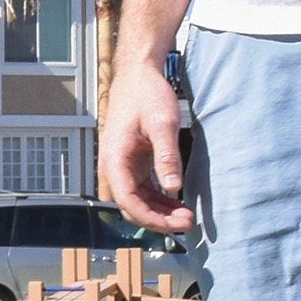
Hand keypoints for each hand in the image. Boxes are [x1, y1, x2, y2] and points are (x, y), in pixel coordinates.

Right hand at [101, 62, 194, 233]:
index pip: (129, 202)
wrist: (137, 77)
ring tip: (186, 215)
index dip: (152, 218)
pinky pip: (143, 191)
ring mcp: (122, 169)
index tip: (175, 223)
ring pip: (138, 202)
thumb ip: (167, 156)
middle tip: (187, 222)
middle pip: (132, 208)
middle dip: (158, 219)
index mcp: (115, 161)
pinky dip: (159, 200)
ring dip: (160, 212)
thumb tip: (173, 187)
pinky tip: (177, 202)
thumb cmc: (147, 95)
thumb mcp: (162, 123)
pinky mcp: (131, 166)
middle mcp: (113, 170)